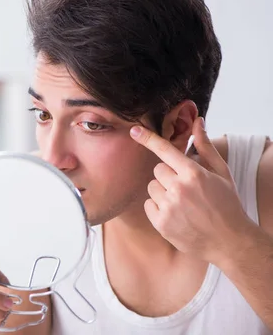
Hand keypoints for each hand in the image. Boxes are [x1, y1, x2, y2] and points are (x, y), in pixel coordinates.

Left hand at [130, 117, 253, 264]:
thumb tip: (197, 122)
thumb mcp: (221, 173)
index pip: (165, 151)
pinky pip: (148, 204)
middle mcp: (179, 188)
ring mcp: (168, 206)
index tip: (133, 130)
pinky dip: (158, 208)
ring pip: (151, 186)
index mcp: (194, 173)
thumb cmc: (226, 204)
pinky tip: (176, 215)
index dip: (148, 139)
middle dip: (168, 176)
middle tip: (186, 189)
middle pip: (157, 170)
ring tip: (182, 203)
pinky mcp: (160, 222)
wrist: (229, 242)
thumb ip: (205, 146)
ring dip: (162, 192)